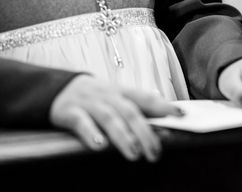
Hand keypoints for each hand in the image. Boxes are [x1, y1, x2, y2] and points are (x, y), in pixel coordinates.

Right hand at [49, 75, 182, 161]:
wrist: (60, 88)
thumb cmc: (97, 98)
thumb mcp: (117, 99)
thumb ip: (137, 112)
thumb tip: (164, 127)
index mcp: (123, 92)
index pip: (147, 98)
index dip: (164, 106)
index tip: (181, 115)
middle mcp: (109, 96)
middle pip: (130, 112)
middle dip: (145, 132)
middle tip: (155, 152)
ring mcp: (90, 103)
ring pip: (110, 118)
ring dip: (123, 136)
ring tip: (134, 153)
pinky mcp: (70, 113)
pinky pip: (82, 123)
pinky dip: (91, 134)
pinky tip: (99, 146)